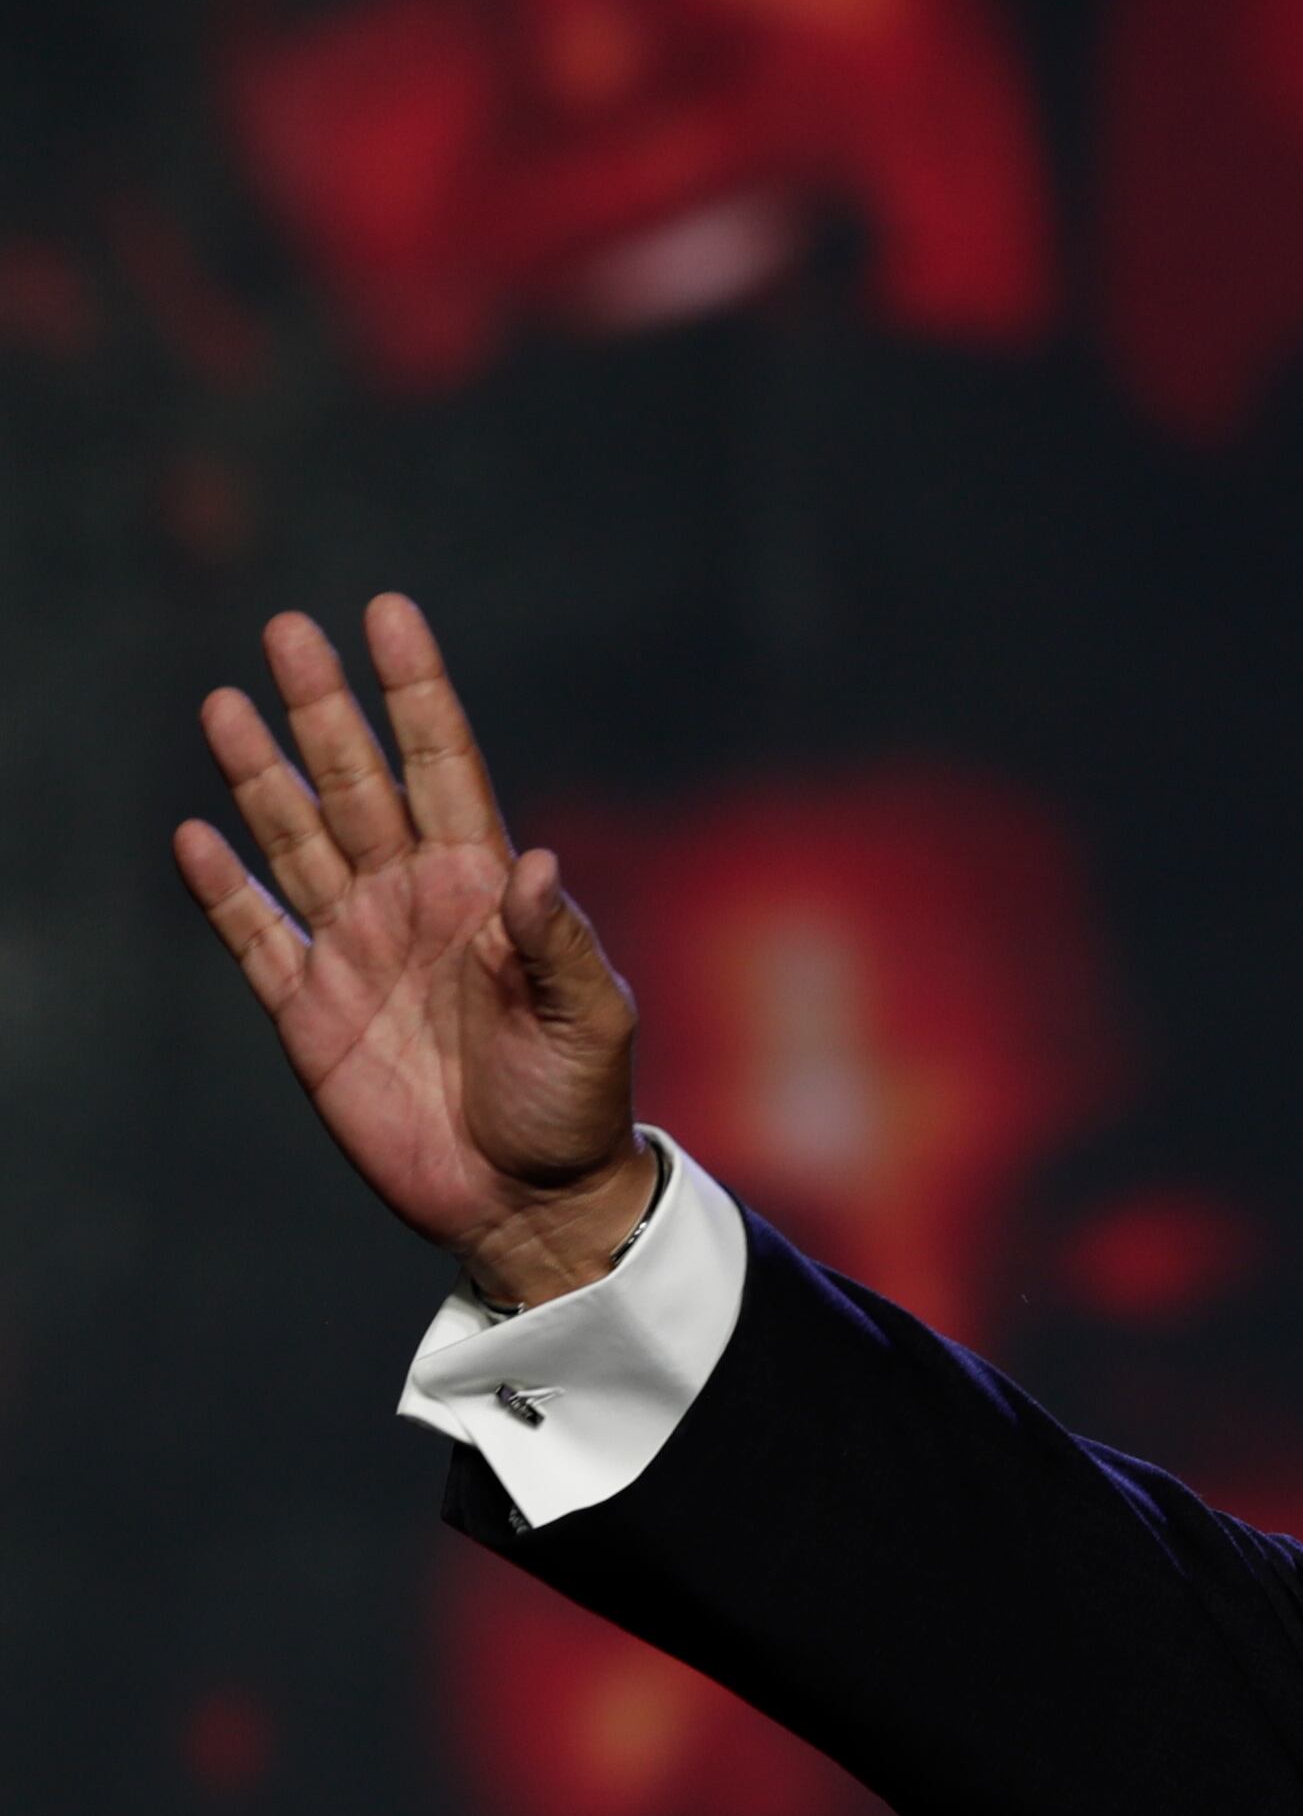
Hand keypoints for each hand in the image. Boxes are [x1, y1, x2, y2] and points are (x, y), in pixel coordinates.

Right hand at [175, 596, 649, 1308]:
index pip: (445, 767)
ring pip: (296, 840)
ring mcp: (357, 951)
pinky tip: (194, 837)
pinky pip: (256, 936)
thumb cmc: (578, 1106)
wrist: (528, 1200)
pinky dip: (224, 889)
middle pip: (358, 784)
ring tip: (226, 703)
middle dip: (325, 709)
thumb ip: (562, 944)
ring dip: (262, 776)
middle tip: (289, 629)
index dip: (417, 693)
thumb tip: (535, 862)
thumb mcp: (594, 1022)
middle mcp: (414, 903)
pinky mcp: (309, 1012)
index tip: (390, 615)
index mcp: (486, 891)